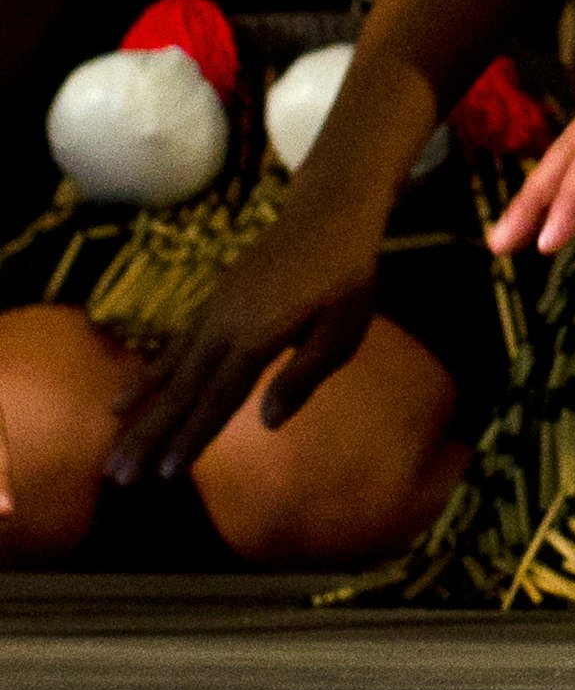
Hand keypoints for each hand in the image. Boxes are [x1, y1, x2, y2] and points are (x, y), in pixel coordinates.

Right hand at [104, 195, 382, 483]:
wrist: (327, 212)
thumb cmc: (346, 274)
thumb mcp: (344, 325)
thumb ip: (306, 373)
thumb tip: (267, 422)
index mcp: (260, 334)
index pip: (220, 397)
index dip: (193, 436)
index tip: (165, 474)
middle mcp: (225, 325)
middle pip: (183, 391)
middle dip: (150, 436)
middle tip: (116, 477)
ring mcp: (212, 312)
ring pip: (170, 374)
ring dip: (140, 415)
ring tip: (113, 453)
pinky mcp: (210, 305)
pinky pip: (173, 349)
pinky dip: (147, 378)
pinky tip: (124, 402)